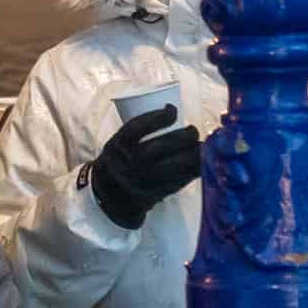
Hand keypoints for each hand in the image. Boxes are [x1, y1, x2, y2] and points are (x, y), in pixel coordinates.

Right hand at [88, 105, 203, 230]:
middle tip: (192, 130)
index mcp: (118, 146)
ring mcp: (145, 179)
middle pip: (165, 144)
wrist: (107, 197)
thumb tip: (169, 115)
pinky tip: (198, 163)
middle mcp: (131, 162)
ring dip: (195, 153)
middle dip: (185, 135)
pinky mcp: (157, 193)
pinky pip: (181, 180)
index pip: (139, 127)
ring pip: (178, 163)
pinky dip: (193, 170)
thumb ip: (135, 134)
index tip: (172, 110)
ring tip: (200, 146)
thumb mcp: (116, 145)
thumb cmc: (117, 163)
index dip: (159, 117)